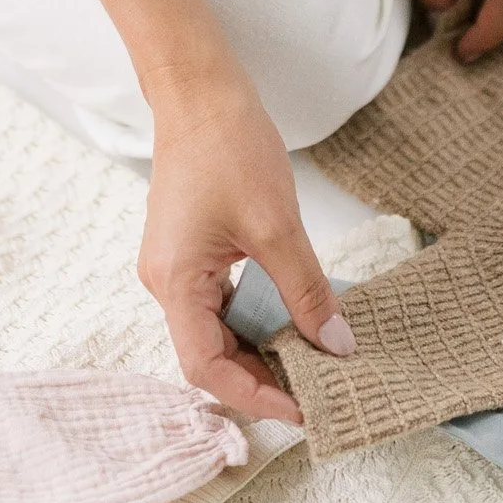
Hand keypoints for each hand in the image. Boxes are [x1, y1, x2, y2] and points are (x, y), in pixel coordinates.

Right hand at [138, 65, 352, 423]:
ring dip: (261, 349)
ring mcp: (176, 269)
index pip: (205, 367)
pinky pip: (221, 304)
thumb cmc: (228, 147)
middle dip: (261, 378)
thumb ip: (306, 291)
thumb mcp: (277, 226)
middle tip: (316, 387)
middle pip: (209, 356)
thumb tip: (336, 345)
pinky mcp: (191, 254)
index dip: (253, 396)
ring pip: (217, 332)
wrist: (200, 94)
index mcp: (175, 283)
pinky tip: (294, 320)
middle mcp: (165, 284)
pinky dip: (257, 319)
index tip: (301, 408)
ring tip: (312, 359)